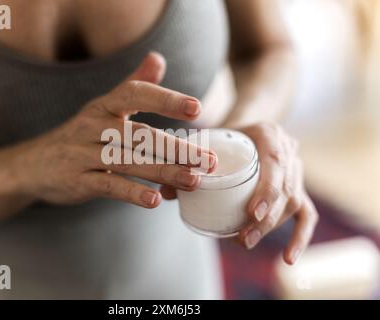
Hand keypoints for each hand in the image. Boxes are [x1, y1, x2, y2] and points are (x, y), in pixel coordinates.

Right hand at [12, 52, 215, 207]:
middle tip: (208, 160)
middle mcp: (93, 125)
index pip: (135, 94)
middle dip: (176, 147)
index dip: (165, 99)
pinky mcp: (77, 180)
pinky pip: (108, 185)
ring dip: (163, 172)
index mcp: (103, 106)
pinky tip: (154, 200)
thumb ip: (132, 85)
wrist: (33, 164)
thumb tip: (158, 58)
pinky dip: (132, 193)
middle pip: (139, 134)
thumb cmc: (80, 135)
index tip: (195, 108)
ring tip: (192, 180)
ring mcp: (82, 153)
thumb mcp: (102, 107)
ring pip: (128, 161)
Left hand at [160, 123, 317, 264]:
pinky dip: (300, 237)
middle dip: (266, 218)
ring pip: (295, 202)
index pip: (275, 161)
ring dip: (272, 227)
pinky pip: (306, 214)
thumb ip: (185, 163)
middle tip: (243, 238)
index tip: (252, 213)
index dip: (267, 189)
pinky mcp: (298, 187)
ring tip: (246, 242)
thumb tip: (163, 193)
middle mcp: (288, 149)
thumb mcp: (205, 140)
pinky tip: (288, 259)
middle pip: (286, 188)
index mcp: (268, 133)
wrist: (244, 127)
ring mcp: (296, 169)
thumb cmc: (222, 134)